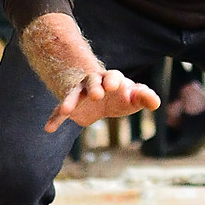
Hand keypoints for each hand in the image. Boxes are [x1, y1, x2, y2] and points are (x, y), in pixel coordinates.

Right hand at [42, 65, 160, 134]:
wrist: (101, 98)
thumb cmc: (121, 96)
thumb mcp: (133, 98)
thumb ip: (144, 97)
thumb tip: (156, 102)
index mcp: (111, 79)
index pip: (113, 76)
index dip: (113, 80)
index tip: (113, 86)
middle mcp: (93, 83)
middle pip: (92, 81)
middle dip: (94, 87)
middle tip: (96, 94)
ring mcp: (80, 94)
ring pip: (74, 94)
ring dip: (70, 101)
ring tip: (66, 110)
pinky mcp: (71, 107)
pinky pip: (60, 111)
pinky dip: (55, 118)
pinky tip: (49, 128)